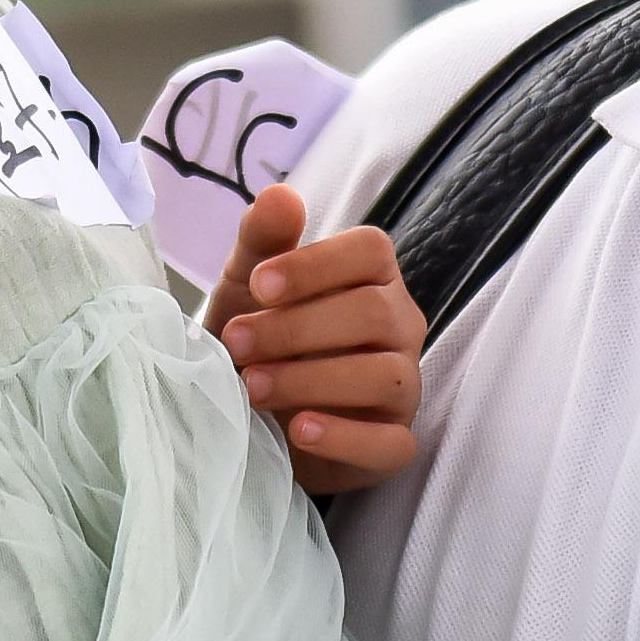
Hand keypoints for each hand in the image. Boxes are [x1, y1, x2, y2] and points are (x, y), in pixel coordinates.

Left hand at [208, 184, 424, 492]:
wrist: (247, 415)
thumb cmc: (258, 338)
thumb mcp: (246, 287)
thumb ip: (262, 240)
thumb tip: (281, 196)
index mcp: (371, 278)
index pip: (371, 252)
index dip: (315, 265)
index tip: (259, 285)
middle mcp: (399, 327)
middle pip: (373, 313)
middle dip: (297, 327)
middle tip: (237, 342)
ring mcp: (403, 388)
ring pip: (384, 376)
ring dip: (311, 380)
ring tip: (252, 387)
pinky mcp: (393, 444)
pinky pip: (391, 443)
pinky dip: (344, 437)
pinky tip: (299, 430)